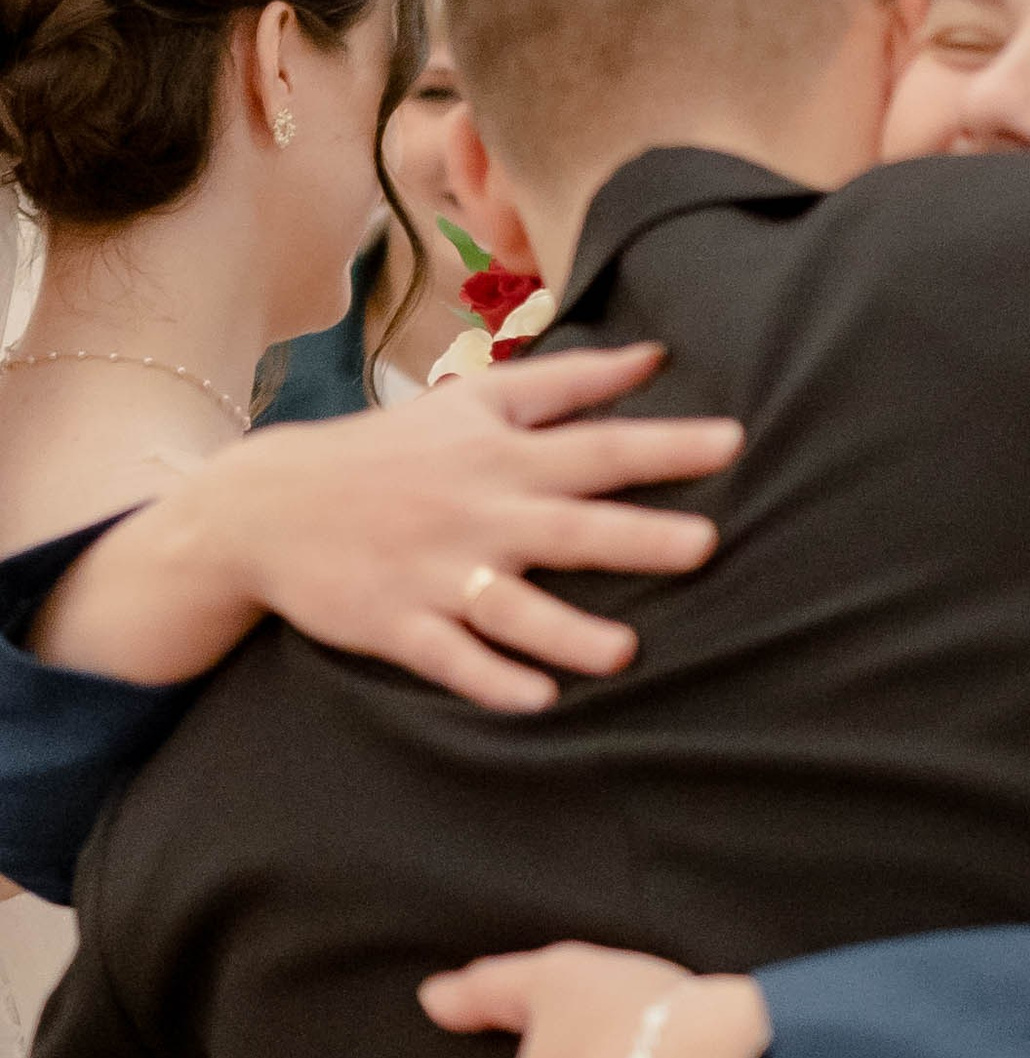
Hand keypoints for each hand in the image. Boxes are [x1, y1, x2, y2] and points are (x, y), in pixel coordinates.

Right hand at [37, 346, 742, 711]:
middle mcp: (477, 514)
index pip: (599, 447)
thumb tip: (657, 356)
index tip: (734, 441)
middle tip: (705, 547)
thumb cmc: (392, 449)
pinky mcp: (395, 624)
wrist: (266, 504)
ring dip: (567, 631)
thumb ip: (570, 382)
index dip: (667, 446)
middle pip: (568, 528)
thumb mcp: (475, 401)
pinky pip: (449, 659)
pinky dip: (490, 680)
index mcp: (503, 457)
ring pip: (511, 608)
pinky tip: (538, 700)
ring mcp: (435, 573)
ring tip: (624, 654)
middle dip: (635, 538)